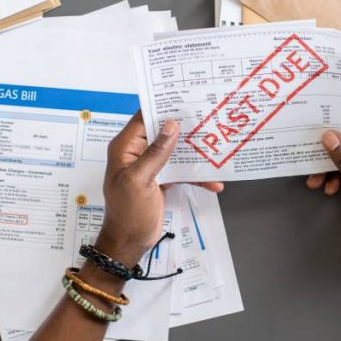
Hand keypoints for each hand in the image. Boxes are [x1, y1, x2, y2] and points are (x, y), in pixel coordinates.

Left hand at [99, 113, 222, 266]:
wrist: (130, 241)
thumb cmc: (127, 213)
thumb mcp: (140, 180)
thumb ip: (156, 153)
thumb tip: (170, 126)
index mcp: (125, 147)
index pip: (143, 118)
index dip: (161, 106)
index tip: (183, 98)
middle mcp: (136, 153)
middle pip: (162, 132)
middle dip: (183, 128)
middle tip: (206, 117)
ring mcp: (150, 166)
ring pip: (174, 151)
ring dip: (193, 152)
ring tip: (215, 146)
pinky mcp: (161, 179)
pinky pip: (180, 170)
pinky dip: (195, 175)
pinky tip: (212, 181)